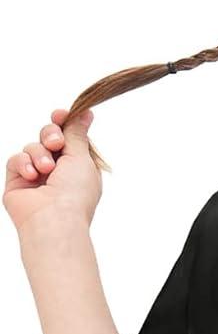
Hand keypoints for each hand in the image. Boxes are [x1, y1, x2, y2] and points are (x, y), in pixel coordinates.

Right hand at [3, 108, 103, 239]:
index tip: (62, 114)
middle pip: (48, 137)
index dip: (64, 123)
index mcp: (77, 167)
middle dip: (51, 135)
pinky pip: (16, 159)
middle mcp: (58, 171)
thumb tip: (86, 113)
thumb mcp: (82, 157)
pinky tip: (31, 175)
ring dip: (39, 153)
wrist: (54, 220)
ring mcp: (37, 177)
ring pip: (32, 146)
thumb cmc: (74, 194)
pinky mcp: (17, 182)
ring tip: (46, 169)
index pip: (68, 137)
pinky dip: (23, 163)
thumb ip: (77, 133)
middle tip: (56, 143)